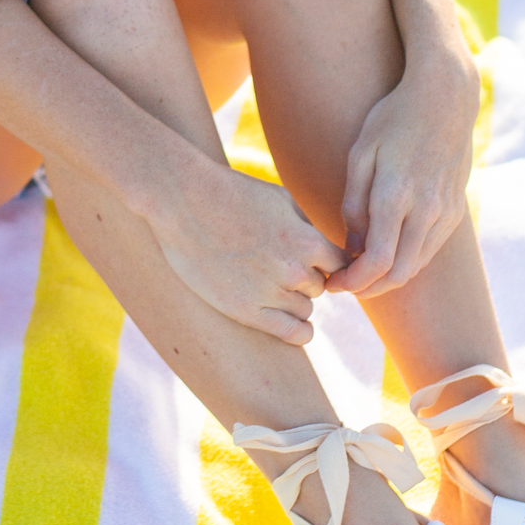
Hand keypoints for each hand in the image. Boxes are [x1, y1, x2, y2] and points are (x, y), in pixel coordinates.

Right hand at [151, 156, 342, 344]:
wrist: (183, 199)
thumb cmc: (231, 192)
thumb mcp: (281, 199)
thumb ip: (306, 228)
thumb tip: (324, 251)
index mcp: (307, 240)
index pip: (341, 266)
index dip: (328, 263)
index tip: (315, 261)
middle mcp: (294, 269)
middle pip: (319, 287)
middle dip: (305, 279)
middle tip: (278, 267)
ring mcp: (270, 292)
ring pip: (305, 309)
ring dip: (295, 300)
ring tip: (271, 286)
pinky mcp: (246, 310)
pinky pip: (291, 332)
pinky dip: (301, 333)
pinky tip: (300, 330)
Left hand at [325, 48, 478, 299]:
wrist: (446, 98)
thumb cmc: (394, 119)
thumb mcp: (362, 153)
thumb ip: (355, 202)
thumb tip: (352, 246)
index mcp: (396, 194)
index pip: (377, 261)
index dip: (353, 281)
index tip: (332, 283)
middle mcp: (426, 209)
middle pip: (398, 273)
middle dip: (368, 288)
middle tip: (343, 285)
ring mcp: (446, 210)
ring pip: (416, 265)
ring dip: (388, 278)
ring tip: (360, 272)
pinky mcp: (456, 209)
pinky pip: (430, 248)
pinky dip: (407, 260)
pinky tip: (387, 252)